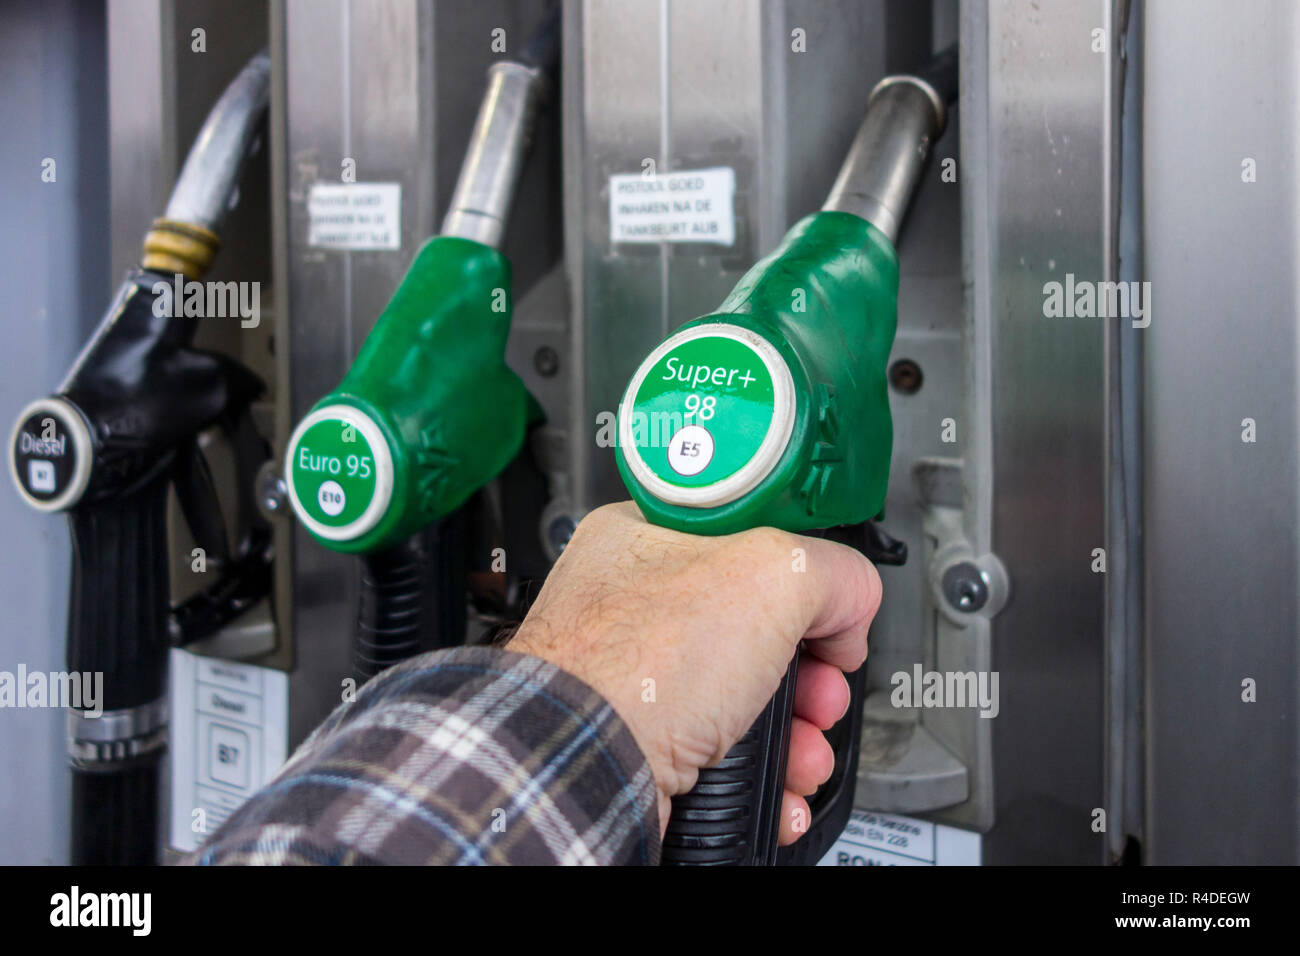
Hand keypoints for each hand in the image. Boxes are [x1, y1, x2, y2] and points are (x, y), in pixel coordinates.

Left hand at [508, 501, 879, 846]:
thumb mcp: (772, 576)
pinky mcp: (642, 740)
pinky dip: (764, 773)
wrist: (581, 773)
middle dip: (810, 673)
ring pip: (746, 697)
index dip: (804, 574)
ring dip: (796, 731)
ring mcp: (636, 678)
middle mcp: (634, 606)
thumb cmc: (636, 667)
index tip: (830, 608)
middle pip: (759, 627)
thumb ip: (833, 569)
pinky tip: (781, 788)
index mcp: (648, 537)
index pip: (751, 535)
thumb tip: (852, 601)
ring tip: (804, 752)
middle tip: (820, 690)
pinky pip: (723, 750)